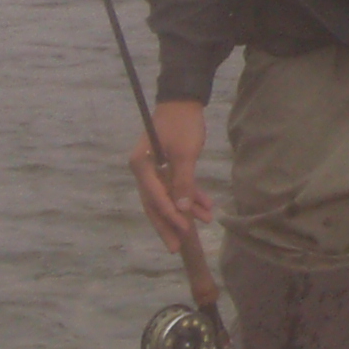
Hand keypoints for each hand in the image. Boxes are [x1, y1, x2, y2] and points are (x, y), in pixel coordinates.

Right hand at [130, 101, 213, 252]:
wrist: (185, 100)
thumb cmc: (182, 124)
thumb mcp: (185, 153)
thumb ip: (183, 182)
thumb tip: (181, 211)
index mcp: (141, 166)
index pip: (155, 198)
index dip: (170, 216)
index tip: (184, 230)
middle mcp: (143, 169)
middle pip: (155, 203)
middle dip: (169, 225)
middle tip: (176, 248)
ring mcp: (154, 168)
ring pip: (168, 196)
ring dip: (186, 210)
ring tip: (204, 222)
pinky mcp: (166, 165)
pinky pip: (176, 186)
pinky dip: (190, 195)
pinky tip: (206, 206)